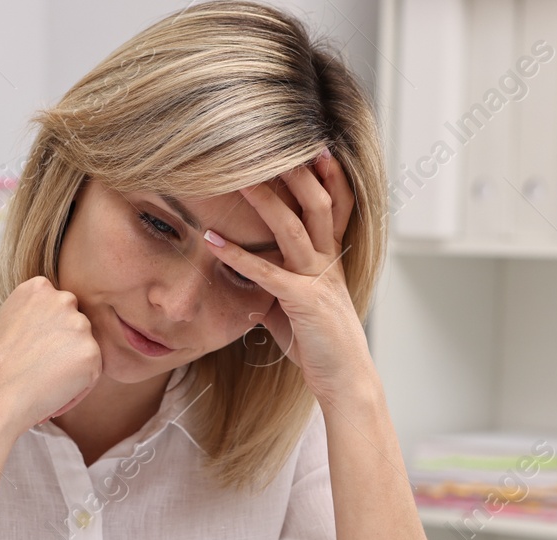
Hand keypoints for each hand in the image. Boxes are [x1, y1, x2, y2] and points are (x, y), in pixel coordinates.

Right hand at [0, 276, 100, 436]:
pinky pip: (93, 373)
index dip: (47, 335)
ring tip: (44, 383)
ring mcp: (79, 324)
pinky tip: (53, 395)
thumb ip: (36, 314)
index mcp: (38, 287)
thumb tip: (56, 326)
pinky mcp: (91, 351)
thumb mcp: (9, 322)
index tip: (30, 353)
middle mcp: (62, 298)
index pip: (58, 309)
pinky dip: (77, 389)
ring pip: (85, 349)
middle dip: (63, 349)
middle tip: (39, 370)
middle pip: (75, 327)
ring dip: (72, 368)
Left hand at [201, 152, 370, 398]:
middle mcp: (328, 262)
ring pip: (294, 229)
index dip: (328, 173)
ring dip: (265, 202)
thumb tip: (242, 266)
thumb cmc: (318, 343)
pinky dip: (237, 256)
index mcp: (331, 258)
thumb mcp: (294, 303)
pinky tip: (212, 242)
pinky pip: (268, 273)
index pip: (335, 204)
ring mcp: (319, 281)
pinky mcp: (304, 303)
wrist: (344, 380)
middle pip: (318, 204)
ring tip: (238, 178)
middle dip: (297, 172)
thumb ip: (274, 279)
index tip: (311, 143)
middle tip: (271, 141)